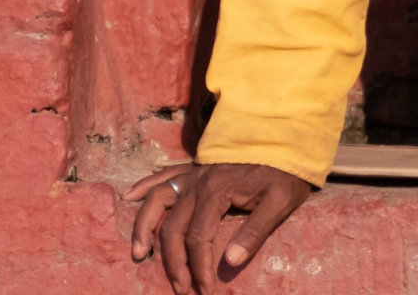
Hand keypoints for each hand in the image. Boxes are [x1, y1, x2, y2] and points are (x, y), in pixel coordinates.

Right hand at [125, 162, 312, 293]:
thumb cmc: (286, 172)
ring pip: (157, 201)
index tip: (205, 288)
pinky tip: (130, 197)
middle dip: (173, 262)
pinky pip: (163, 176)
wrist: (287, 138)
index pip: (198, 238)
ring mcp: (194, 173)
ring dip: (144, 227)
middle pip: (172, 227)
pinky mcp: (195, 168)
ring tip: (138, 253)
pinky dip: (144, 186)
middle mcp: (198, 182)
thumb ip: (255, 232)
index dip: (198, 267)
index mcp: (217, 191)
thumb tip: (230, 262)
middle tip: (181, 288)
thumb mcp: (280, 202)